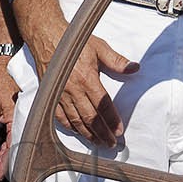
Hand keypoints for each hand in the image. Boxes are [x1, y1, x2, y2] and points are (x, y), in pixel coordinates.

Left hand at [0, 59, 18, 181]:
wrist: (4, 68)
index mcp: (17, 120)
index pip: (12, 147)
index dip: (4, 163)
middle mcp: (19, 123)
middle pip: (11, 149)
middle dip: (1, 165)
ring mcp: (14, 122)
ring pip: (8, 145)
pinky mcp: (9, 119)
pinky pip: (5, 137)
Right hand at [13, 0, 138, 149]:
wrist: (47, 37)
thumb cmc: (74, 42)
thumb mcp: (99, 47)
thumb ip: (117, 61)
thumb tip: (135, 68)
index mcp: (86, 78)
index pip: (102, 105)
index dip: (112, 120)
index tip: (119, 131)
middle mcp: (72, 89)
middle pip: (89, 118)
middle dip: (102, 133)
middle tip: (111, 144)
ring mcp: (60, 94)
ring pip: (75, 121)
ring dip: (88, 134)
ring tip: (98, 143)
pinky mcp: (50, 96)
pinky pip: (60, 117)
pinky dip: (70, 127)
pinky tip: (78, 132)